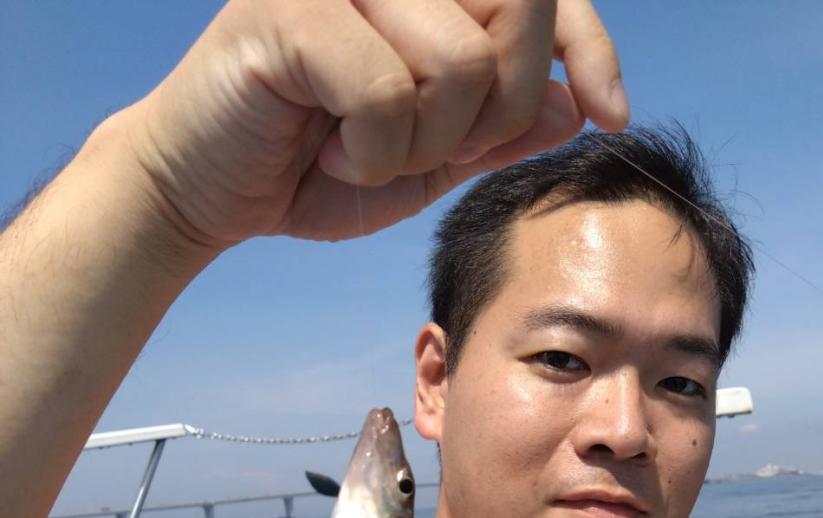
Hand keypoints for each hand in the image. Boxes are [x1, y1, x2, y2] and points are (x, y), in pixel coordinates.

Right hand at [126, 0, 627, 246]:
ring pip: (459, 62)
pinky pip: (387, 93)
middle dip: (494, 110)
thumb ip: (497, 127)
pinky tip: (331, 151)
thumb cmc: (314, 168)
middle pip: (518, 14)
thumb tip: (575, 101)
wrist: (209, 192)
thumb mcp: (427, 158)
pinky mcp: (289, 7)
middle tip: (428, 145)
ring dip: (422, 143)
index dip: (588, 44)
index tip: (611, 113)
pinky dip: (371, 154)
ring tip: (364, 149)